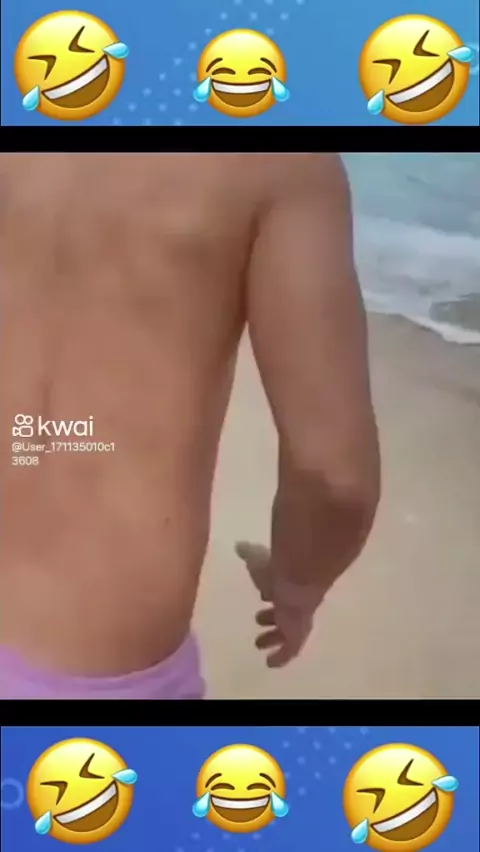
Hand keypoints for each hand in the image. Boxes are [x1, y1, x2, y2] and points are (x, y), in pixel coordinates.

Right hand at [235, 541, 314, 667]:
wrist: (298, 581)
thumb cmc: (276, 569)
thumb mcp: (256, 558)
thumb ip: (248, 553)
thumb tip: (239, 545)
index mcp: (282, 583)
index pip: (276, 590)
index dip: (269, 593)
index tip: (263, 596)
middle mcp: (290, 601)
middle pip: (281, 611)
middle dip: (271, 616)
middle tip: (259, 619)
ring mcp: (294, 619)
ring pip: (283, 630)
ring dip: (272, 636)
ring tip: (259, 643)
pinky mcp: (296, 635)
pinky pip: (288, 650)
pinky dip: (280, 657)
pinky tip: (270, 664)